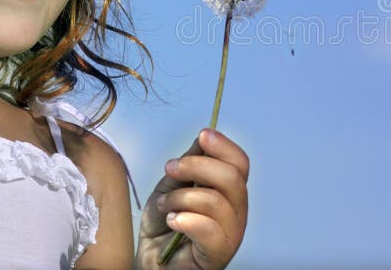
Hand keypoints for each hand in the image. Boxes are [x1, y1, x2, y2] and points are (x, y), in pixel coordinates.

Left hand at [134, 129, 249, 268]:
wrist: (151, 262)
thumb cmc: (164, 227)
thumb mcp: (174, 185)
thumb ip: (191, 162)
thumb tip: (204, 136)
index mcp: (230, 193)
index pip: (240, 164)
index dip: (224, 146)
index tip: (204, 135)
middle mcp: (237, 213)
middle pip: (232, 179)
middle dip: (197, 166)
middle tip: (170, 168)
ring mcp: (231, 235)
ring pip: (216, 201)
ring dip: (181, 197)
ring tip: (164, 204)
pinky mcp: (218, 254)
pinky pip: (209, 230)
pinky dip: (186, 220)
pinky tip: (172, 220)